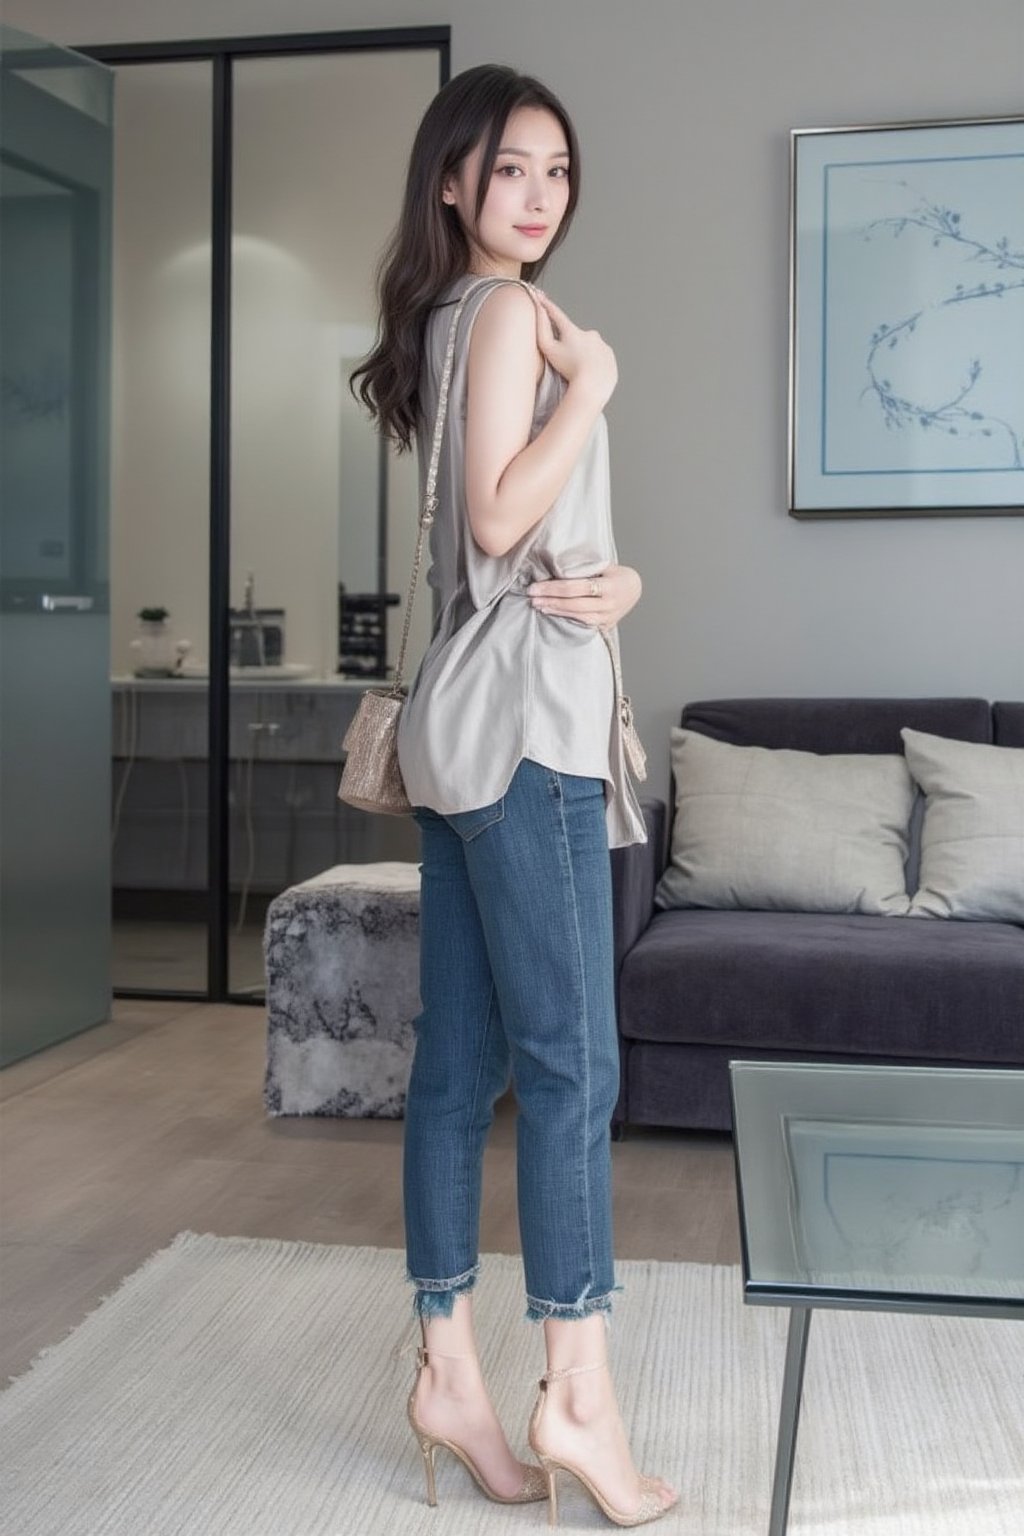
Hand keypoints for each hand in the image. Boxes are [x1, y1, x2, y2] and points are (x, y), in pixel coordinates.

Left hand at [528, 564, 641, 629]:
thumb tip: (555, 567)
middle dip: (551, 600)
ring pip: (578, 616)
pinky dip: (567, 620)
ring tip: (540, 606)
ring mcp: (608, 617)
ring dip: (556, 611)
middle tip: (532, 598)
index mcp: (610, 585)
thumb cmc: (616, 574)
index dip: (553, 588)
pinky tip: (554, 615)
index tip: (535, 587)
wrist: (635, 589)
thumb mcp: (604, 566)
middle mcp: (610, 603)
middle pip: (574, 604)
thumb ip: (584, 569)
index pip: (576, 587)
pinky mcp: (606, 626)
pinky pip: (584, 624)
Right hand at [531, 289, 617, 407]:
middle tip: (568, 364)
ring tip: (579, 372)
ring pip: (589, 349)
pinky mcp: (611, 358)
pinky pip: (600, 359)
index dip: (547, 307)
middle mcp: (589, 334)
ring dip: (584, 357)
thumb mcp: (549, 349)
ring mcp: (602, 345)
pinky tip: (590, 374)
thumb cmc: (569, 370)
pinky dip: (595, 364)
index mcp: (573, 331)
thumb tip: (540, 311)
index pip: (557, 316)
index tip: (540, 298)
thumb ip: (542, 328)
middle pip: (575, 338)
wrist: (592, 386)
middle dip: (571, 347)